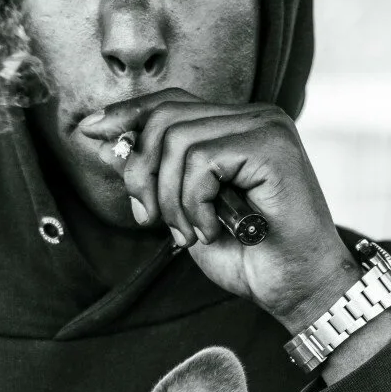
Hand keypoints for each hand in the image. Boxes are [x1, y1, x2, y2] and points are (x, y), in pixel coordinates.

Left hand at [78, 90, 361, 332]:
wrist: (299, 289)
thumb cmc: (250, 258)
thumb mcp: (186, 214)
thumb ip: (156, 178)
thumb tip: (111, 144)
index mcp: (237, 126)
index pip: (171, 102)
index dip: (128, 114)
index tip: (91, 131)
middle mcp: (255, 116)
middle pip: (165, 118)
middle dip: (142, 173)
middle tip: (151, 219)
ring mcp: (266, 127)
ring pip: (178, 142)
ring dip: (170, 199)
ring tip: (189, 233)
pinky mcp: (272, 146)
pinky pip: (201, 162)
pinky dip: (193, 204)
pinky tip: (212, 229)